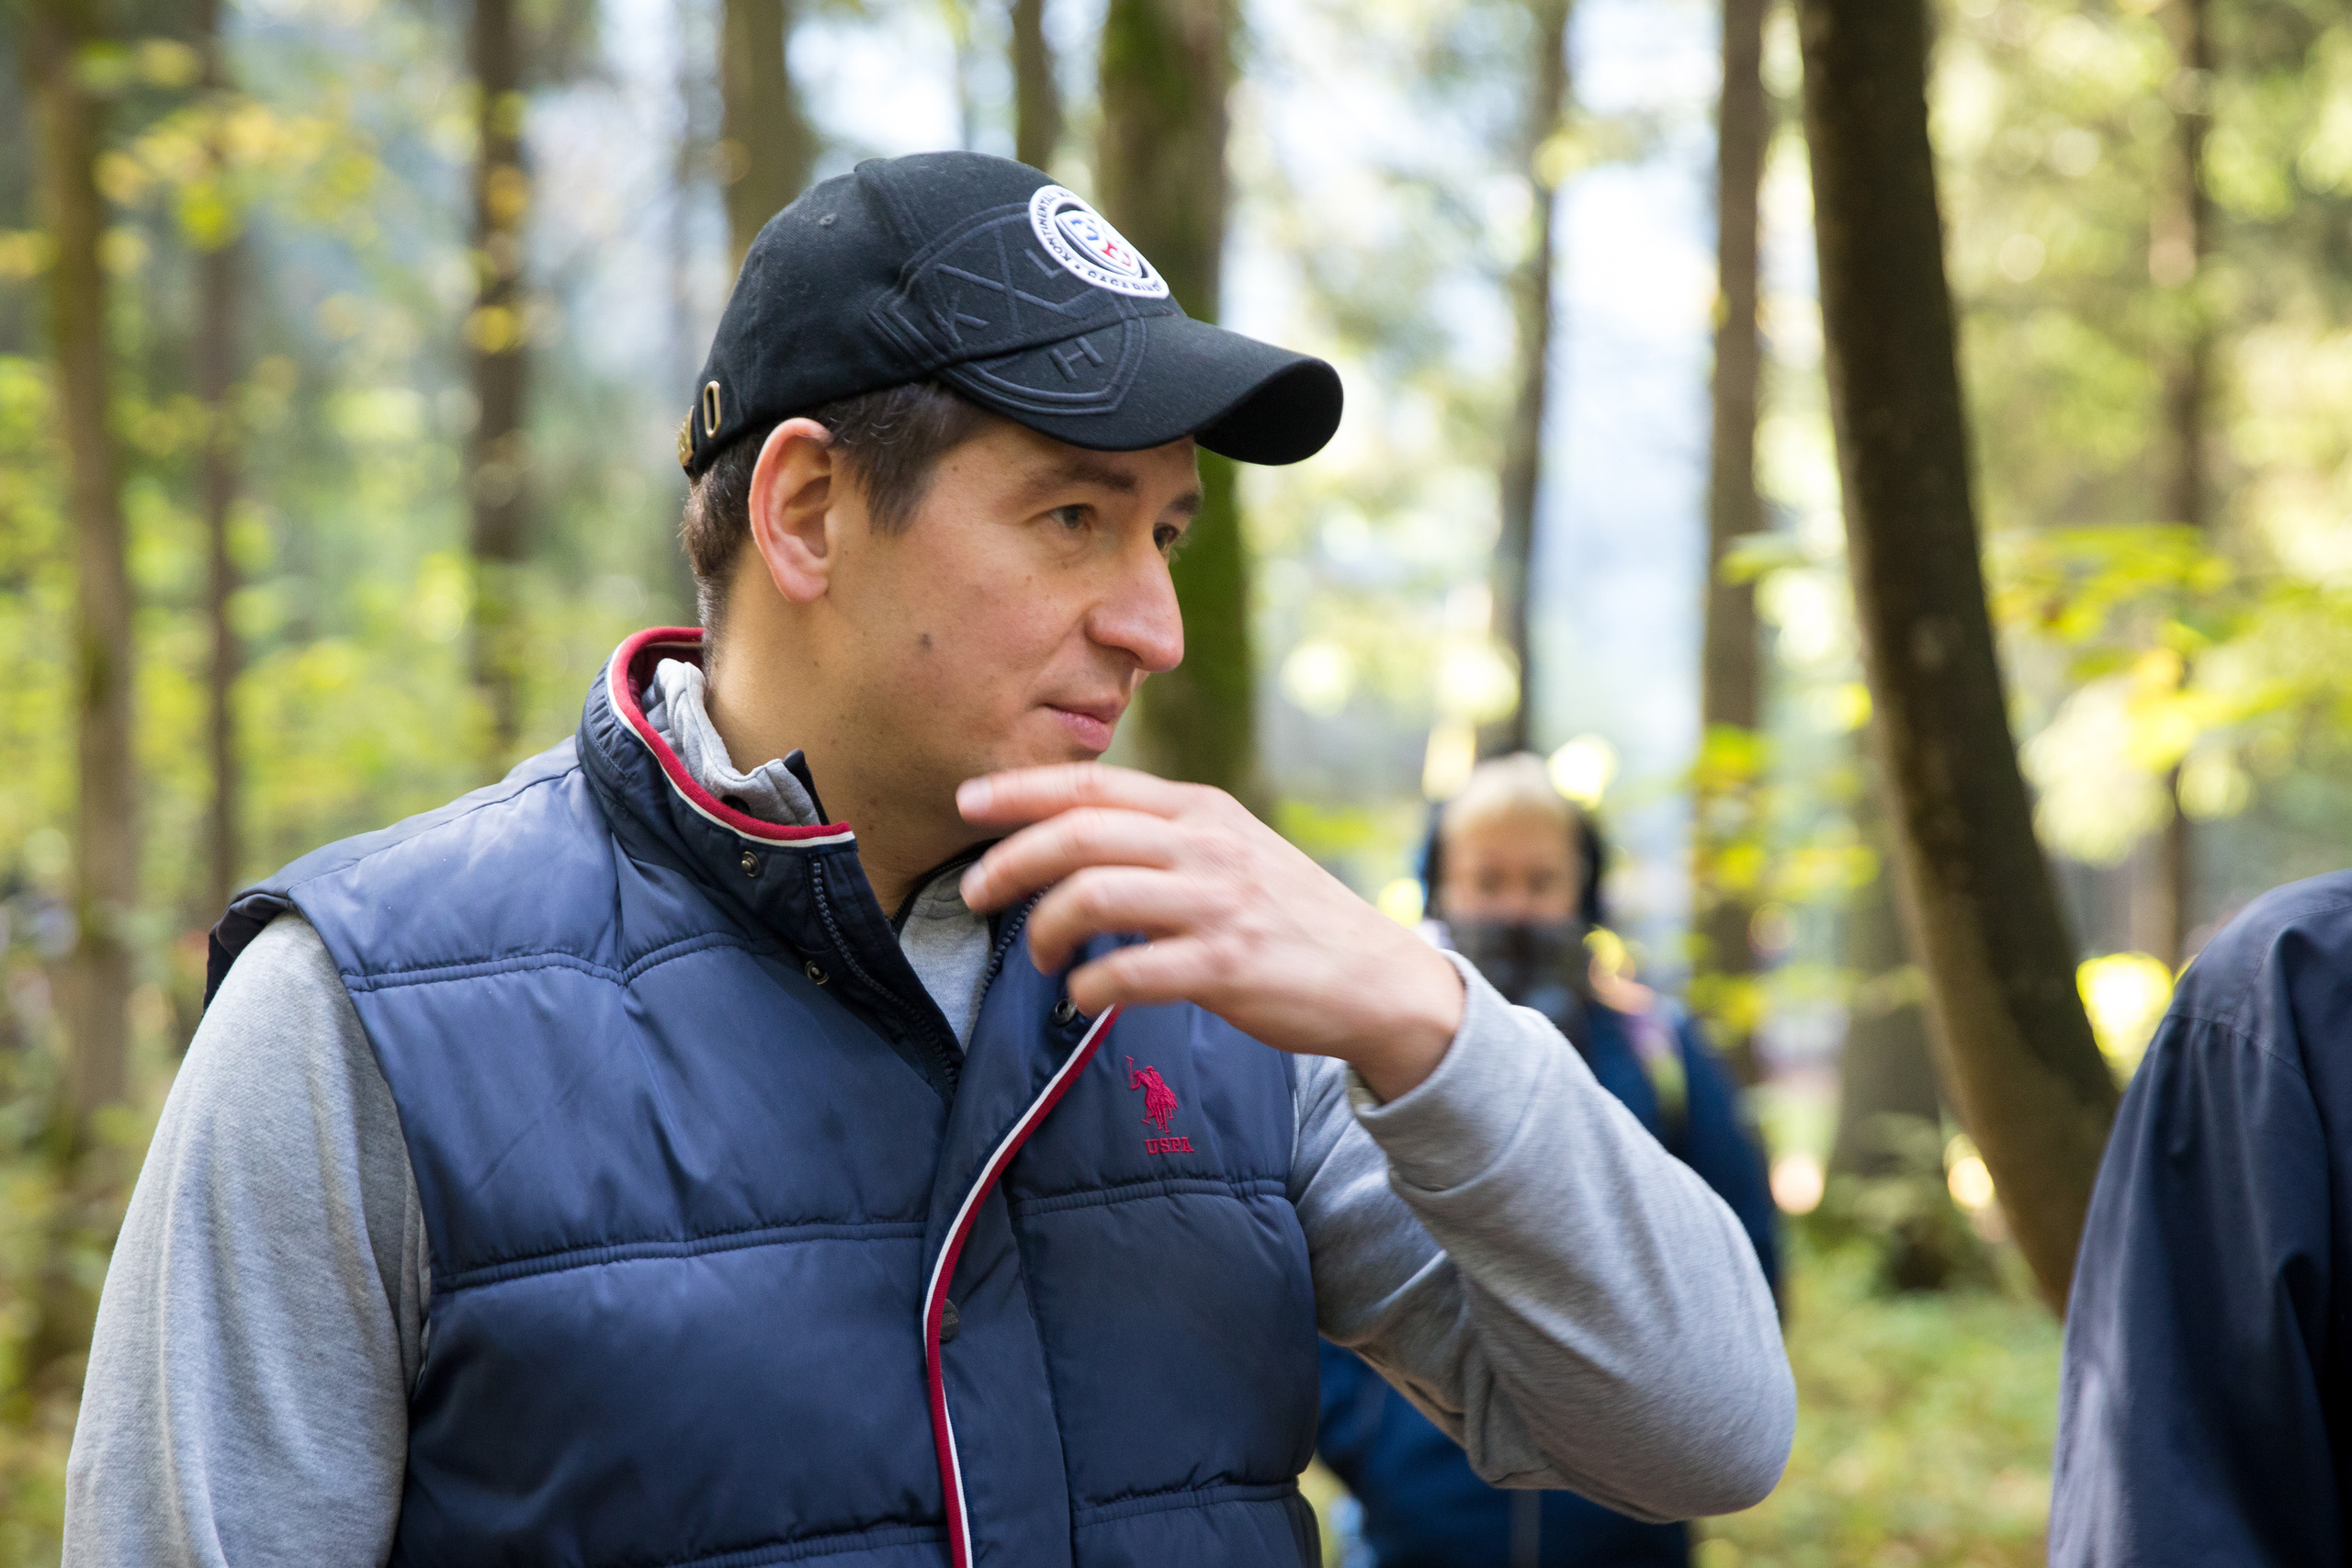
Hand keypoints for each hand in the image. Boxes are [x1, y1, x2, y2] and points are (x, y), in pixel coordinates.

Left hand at [957, 764, 1463, 1100]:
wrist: (1377, 977)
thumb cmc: (1289, 917)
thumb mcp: (1233, 849)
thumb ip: (1164, 835)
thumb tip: (1073, 834)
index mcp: (1201, 810)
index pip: (1093, 785)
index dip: (1020, 791)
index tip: (966, 804)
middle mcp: (1207, 846)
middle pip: (1080, 835)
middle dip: (1010, 862)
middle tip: (975, 893)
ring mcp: (1218, 904)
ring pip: (1093, 896)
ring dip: (1044, 929)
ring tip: (1038, 955)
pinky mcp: (1226, 966)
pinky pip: (1126, 972)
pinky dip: (1086, 987)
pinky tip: (1082, 996)